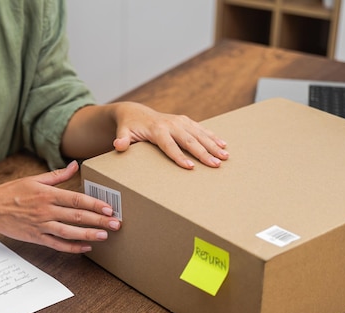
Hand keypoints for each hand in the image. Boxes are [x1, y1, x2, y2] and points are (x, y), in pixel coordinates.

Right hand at [0, 160, 120, 252]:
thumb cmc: (11, 192)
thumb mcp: (34, 179)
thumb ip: (57, 175)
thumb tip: (75, 165)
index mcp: (47, 194)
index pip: (76, 199)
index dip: (94, 204)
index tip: (109, 208)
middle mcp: (46, 210)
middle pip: (77, 216)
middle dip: (99, 220)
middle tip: (116, 223)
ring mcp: (41, 225)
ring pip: (69, 232)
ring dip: (89, 234)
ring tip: (105, 235)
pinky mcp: (36, 238)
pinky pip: (57, 244)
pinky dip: (72, 247)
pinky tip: (86, 247)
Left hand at [111, 102, 228, 168]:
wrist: (134, 112)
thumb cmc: (129, 126)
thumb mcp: (123, 132)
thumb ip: (122, 140)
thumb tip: (119, 145)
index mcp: (157, 129)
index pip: (170, 146)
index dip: (180, 157)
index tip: (191, 167)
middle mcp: (171, 124)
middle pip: (189, 141)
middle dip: (203, 153)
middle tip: (216, 164)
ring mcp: (180, 121)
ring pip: (199, 134)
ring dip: (213, 145)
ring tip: (225, 156)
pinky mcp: (185, 121)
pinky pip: (201, 129)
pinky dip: (213, 136)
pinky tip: (224, 144)